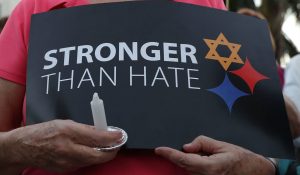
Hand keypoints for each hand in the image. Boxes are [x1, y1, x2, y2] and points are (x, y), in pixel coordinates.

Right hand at [0, 119, 121, 172]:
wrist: (24, 148)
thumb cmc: (43, 132)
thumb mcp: (65, 123)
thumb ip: (85, 128)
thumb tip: (102, 131)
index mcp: (68, 132)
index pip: (97, 137)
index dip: (112, 137)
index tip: (120, 135)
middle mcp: (68, 149)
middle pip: (98, 155)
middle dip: (112, 151)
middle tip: (117, 145)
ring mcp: (66, 162)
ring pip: (92, 161)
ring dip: (102, 155)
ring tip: (106, 147)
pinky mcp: (65, 169)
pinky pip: (83, 164)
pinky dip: (90, 158)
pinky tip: (91, 152)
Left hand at [155, 136, 274, 174]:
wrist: (255, 171)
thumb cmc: (242, 159)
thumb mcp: (222, 145)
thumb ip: (202, 143)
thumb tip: (186, 146)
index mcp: (211, 167)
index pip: (185, 160)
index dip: (170, 154)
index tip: (159, 149)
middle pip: (185, 164)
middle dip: (180, 154)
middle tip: (190, 147)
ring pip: (189, 168)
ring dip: (189, 159)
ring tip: (209, 154)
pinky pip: (194, 172)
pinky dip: (194, 164)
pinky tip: (204, 159)